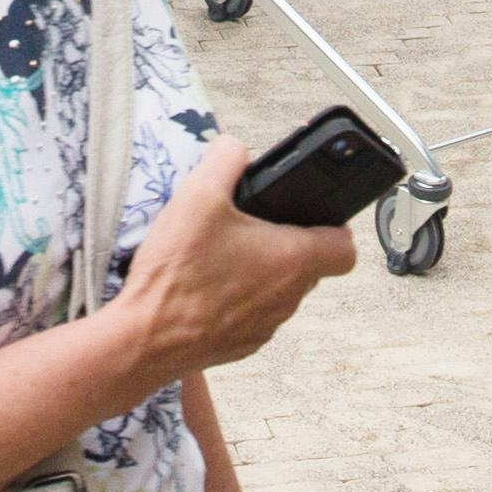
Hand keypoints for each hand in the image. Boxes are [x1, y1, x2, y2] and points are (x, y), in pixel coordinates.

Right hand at [105, 141, 357, 380]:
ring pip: (281, 290)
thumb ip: (225, 158)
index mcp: (291, 258)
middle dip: (287, 243)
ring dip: (262, 272)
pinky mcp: (244, 343)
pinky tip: (207, 284)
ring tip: (223, 253)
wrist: (145, 339)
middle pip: (310, 266)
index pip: (346, 248)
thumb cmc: (176, 276)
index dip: (335, 227)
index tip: (313, 216)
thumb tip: (235, 148)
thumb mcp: (197, 195)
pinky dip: (239, 298)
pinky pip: (254, 314)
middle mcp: (288, 296)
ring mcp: (267, 325)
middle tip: (252, 227)